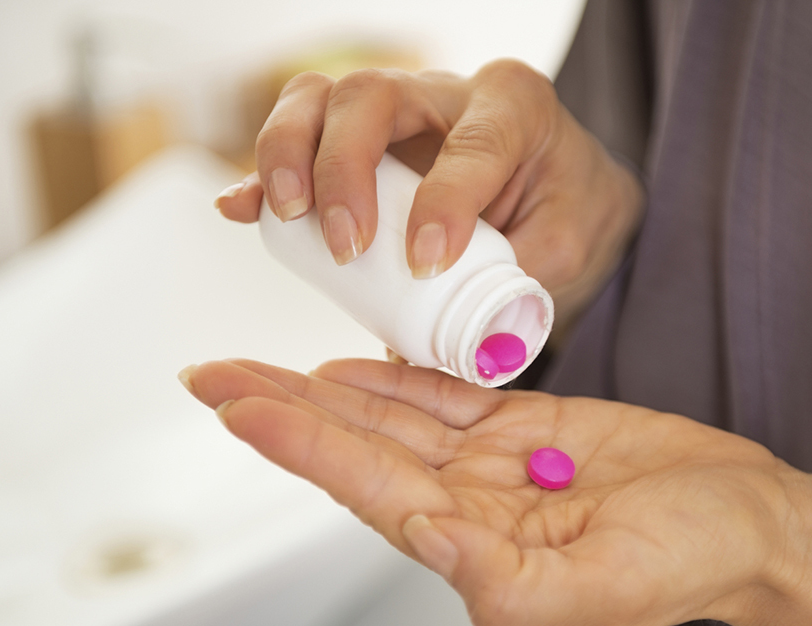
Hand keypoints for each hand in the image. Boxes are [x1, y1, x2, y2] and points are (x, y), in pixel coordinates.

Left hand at [179, 357, 790, 625]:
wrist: (749, 519)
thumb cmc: (692, 560)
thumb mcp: (603, 588)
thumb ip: (505, 580)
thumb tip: (423, 537)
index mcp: (477, 548)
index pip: (369, 488)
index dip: (302, 446)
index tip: (239, 406)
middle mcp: (471, 506)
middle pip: (359, 449)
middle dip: (283, 412)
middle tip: (212, 376)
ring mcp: (495, 465)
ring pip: (391, 419)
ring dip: (322, 390)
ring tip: (256, 367)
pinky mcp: (527, 428)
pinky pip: (445, 399)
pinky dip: (394, 380)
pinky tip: (347, 366)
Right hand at [213, 60, 643, 329]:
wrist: (564, 192)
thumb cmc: (567, 213)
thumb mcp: (571, 247)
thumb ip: (520, 285)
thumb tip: (448, 347)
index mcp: (515, 107)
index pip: (471, 142)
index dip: (443, 200)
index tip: (424, 262)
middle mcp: (447, 92)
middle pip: (371, 96)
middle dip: (343, 168)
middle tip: (345, 246)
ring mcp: (396, 109)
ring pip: (321, 99)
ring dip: (289, 155)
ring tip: (288, 218)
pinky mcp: (359, 140)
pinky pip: (300, 137)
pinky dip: (264, 173)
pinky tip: (240, 210)